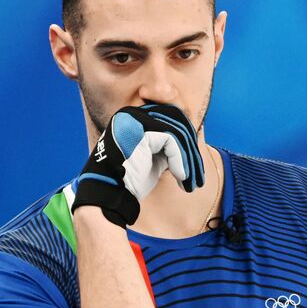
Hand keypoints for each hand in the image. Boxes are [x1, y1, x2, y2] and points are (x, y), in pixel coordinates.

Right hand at [72, 103, 205, 226]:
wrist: (109, 194)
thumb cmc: (130, 179)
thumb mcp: (154, 157)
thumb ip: (168, 144)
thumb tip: (192, 137)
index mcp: (135, 117)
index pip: (173, 118)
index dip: (187, 141)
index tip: (194, 164)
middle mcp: (133, 113)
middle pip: (177, 122)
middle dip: (191, 150)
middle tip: (197, 175)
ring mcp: (134, 119)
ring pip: (177, 132)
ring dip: (188, 158)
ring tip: (190, 181)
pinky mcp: (139, 131)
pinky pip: (171, 140)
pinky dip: (180, 160)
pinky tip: (180, 177)